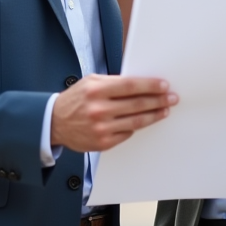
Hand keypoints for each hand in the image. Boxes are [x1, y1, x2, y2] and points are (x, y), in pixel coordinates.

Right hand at [51, 74, 176, 151]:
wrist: (54, 122)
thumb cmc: (75, 99)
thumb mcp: (90, 83)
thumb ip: (113, 83)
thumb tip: (140, 84)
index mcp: (97, 91)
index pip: (131, 86)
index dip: (150, 86)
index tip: (164, 86)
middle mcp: (99, 109)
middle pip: (137, 104)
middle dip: (158, 100)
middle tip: (171, 98)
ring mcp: (102, 128)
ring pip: (136, 121)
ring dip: (154, 115)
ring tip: (164, 110)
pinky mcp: (103, 142)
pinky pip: (127, 134)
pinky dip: (137, 126)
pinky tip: (146, 120)